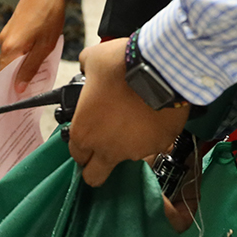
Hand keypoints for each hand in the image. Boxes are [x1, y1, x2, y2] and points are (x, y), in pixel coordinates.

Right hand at [0, 0, 65, 90]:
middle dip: (17, 80)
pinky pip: (15, 48)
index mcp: (10, 48)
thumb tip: (18, 87)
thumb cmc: (49, 15)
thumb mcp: (44, 47)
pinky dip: (23, 55)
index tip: (17, 101)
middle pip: (7, 68)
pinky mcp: (12, 28)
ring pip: (12, 58)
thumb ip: (30, 68)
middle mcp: (4, 41)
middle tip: (30, 90)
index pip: (4, 77)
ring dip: (22, 67)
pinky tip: (37, 56)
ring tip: (37, 73)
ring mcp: (7, 34)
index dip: (11, 89)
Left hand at [68, 38, 190, 187]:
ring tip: (136, 118)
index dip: (81, 146)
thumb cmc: (122, 65)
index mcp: (85, 132)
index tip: (89, 134)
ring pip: (128, 158)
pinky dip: (152, 134)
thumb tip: (88, 68)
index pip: (76, 154)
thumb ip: (85, 68)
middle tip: (104, 147)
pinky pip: (153, 145)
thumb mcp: (92, 59)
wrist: (160, 69)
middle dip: (96, 166)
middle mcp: (107, 148)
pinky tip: (154, 114)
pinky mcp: (158, 145)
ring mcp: (135, 151)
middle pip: (94, 177)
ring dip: (129, 144)